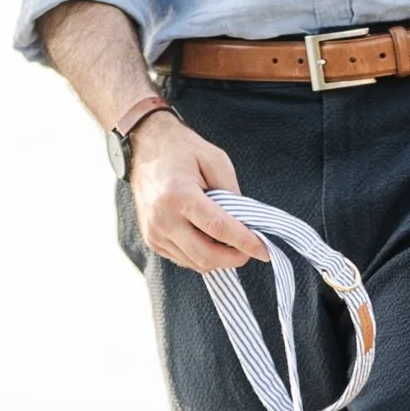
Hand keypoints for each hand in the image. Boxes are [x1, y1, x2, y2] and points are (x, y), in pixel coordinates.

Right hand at [129, 113, 267, 271]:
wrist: (144, 147)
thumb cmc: (182, 150)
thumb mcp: (215, 159)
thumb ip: (231, 192)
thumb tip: (245, 223)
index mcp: (178, 195)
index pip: (218, 228)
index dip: (244, 242)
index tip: (265, 251)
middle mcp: (162, 218)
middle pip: (206, 255)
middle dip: (234, 258)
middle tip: (250, 250)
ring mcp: (154, 232)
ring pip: (196, 263)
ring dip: (220, 259)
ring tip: (232, 243)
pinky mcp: (151, 240)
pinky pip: (184, 260)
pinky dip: (203, 257)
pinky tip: (211, 241)